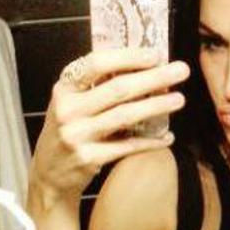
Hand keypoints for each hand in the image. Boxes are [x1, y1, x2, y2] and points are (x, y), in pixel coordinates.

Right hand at [29, 48, 190, 200]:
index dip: (129, 57)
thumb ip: (96, 86)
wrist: (49, 175)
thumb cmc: (67, 133)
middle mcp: (68, 109)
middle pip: (118, 89)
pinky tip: (167, 137)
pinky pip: (127, 146)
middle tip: (180, 71)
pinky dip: (150, 142)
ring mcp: (77, 135)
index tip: (155, 54)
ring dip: (156, 106)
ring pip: (125, 116)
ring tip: (179, 99)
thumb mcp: (71, 104)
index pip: (97, 63)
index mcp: (64, 89)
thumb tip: (139, 67)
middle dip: (154, 78)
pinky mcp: (89, 158)